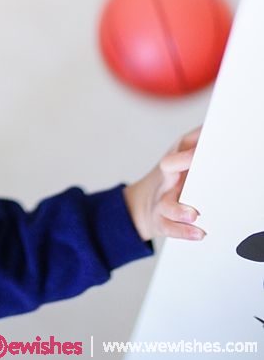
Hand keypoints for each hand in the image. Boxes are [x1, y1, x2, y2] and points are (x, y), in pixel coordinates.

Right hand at [123, 126, 204, 242]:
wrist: (143, 204)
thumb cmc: (173, 180)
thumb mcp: (182, 157)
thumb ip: (199, 142)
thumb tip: (217, 127)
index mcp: (174, 160)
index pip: (182, 147)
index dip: (193, 144)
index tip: (209, 141)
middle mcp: (166, 178)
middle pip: (169, 166)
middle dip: (183, 162)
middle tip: (194, 161)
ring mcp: (162, 200)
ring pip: (168, 204)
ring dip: (180, 209)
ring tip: (194, 214)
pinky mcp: (161, 221)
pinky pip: (169, 227)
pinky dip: (183, 232)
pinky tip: (198, 233)